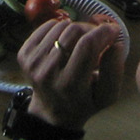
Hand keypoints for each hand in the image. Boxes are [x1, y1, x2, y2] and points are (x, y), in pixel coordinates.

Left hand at [16, 17, 125, 131]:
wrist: (51, 113)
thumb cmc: (83, 102)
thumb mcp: (106, 95)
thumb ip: (114, 71)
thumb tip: (115, 43)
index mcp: (70, 84)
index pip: (87, 45)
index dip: (103, 32)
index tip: (113, 30)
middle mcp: (48, 72)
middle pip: (73, 31)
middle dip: (91, 28)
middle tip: (98, 36)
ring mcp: (33, 62)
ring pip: (60, 26)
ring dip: (76, 28)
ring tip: (81, 41)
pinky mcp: (23, 54)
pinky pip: (46, 26)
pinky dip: (59, 27)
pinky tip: (65, 40)